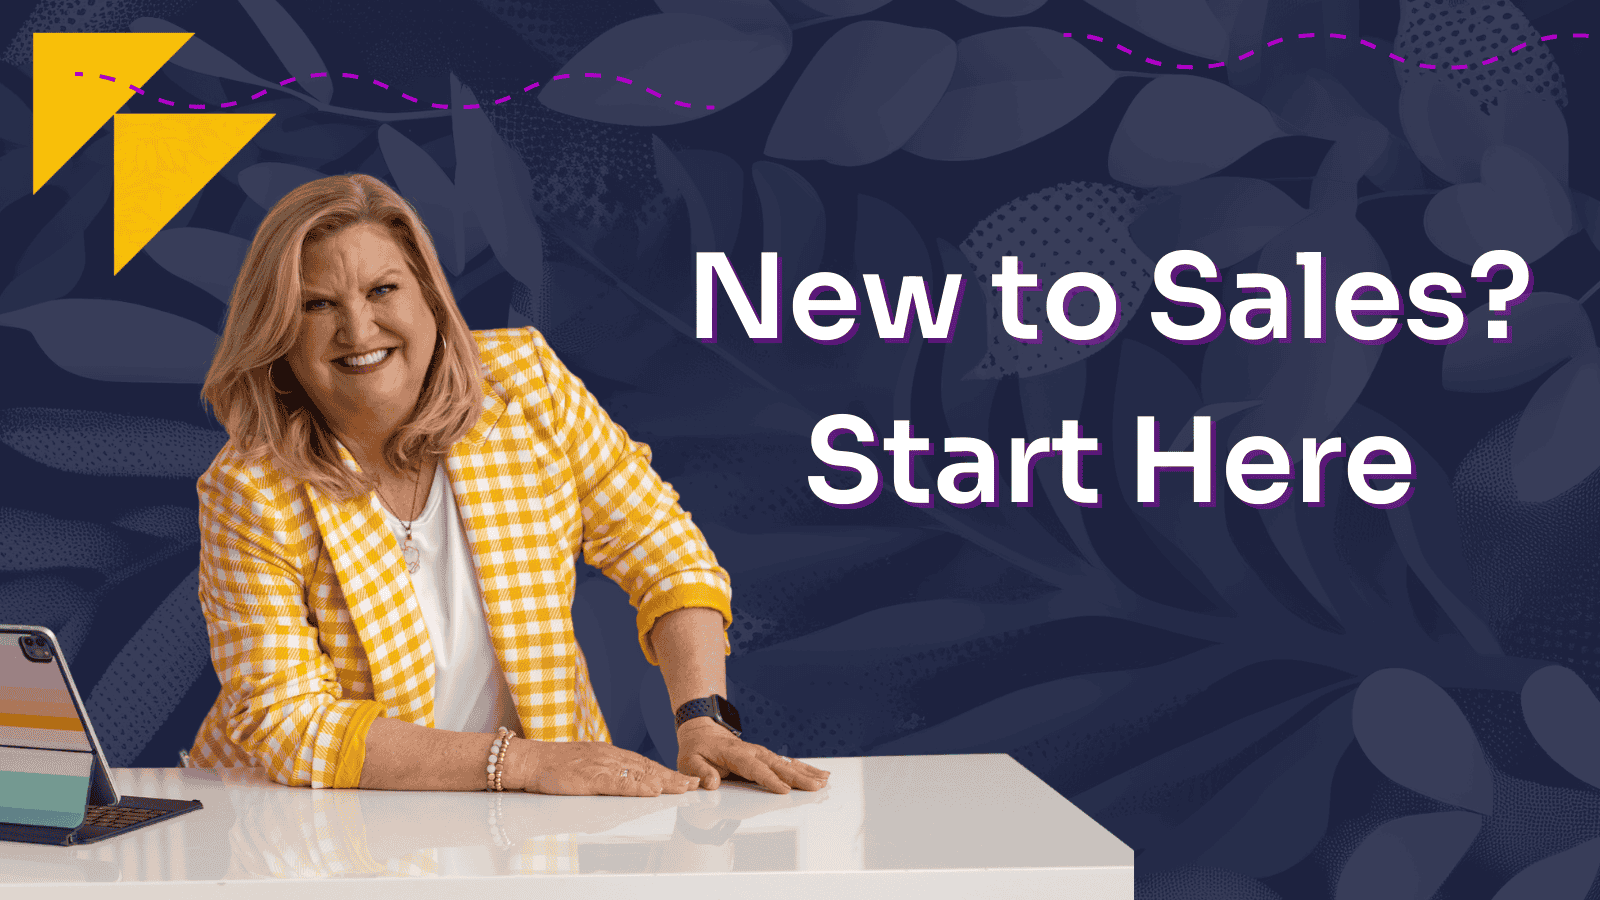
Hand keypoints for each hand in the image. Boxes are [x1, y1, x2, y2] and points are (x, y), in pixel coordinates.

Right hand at [511, 738, 699, 796]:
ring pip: (638, 774)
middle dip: (673, 777)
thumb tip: (625, 784)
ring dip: (663, 781)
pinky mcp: (590, 777)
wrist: (529, 761)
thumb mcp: (586, 767)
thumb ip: (606, 773)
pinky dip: (637, 786)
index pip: (644, 765)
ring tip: (683, 787)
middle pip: (647, 768)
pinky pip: (618, 783)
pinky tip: (652, 790)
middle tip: (695, 783)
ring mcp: (600, 766)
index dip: (666, 772)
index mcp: (608, 754)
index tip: (685, 779)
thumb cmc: (554, 767)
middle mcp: (609, 756)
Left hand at [675, 718, 829, 792]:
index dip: (770, 779)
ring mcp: (761, 753)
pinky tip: (818, 774)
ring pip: (786, 763)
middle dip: (797, 777)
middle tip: (816, 786)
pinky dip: (803, 768)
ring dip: (806, 772)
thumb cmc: (696, 750)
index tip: (784, 790)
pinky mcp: (765, 757)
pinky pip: (786, 762)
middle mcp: (752, 751)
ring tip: (824, 780)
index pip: (754, 768)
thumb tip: (712, 783)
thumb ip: (700, 772)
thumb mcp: (689, 761)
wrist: (702, 732)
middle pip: (777, 765)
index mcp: (734, 753)